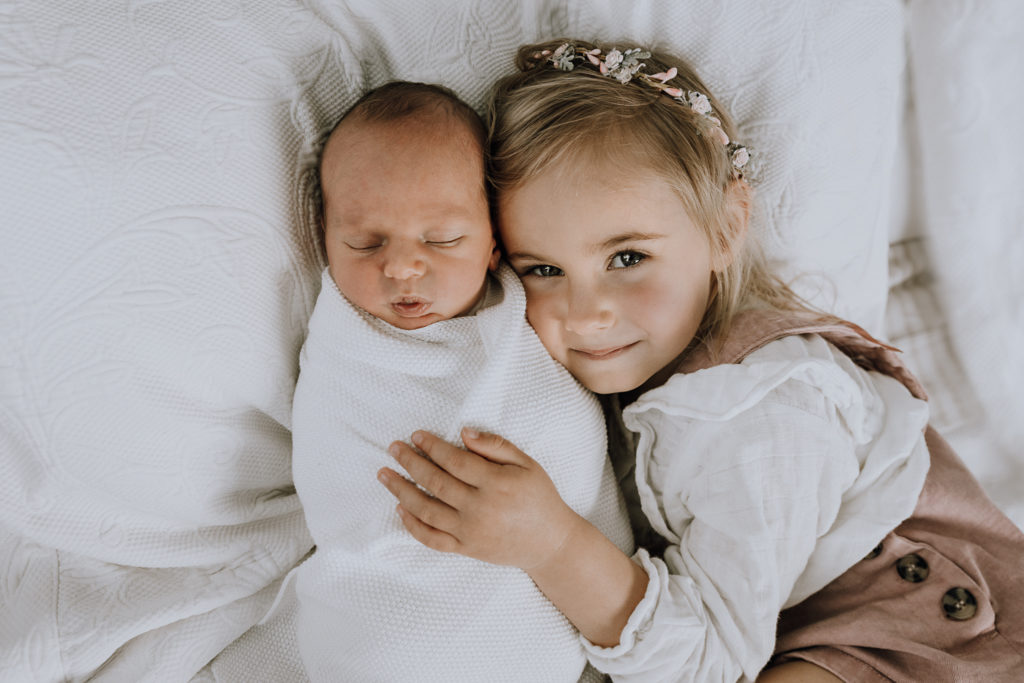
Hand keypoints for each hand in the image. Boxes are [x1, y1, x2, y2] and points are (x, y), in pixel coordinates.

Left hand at [377, 427, 583, 571]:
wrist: (550, 543)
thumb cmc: (539, 498)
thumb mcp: (527, 464)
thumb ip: (496, 446)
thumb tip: (463, 433)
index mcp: (496, 484)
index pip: (454, 461)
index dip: (432, 447)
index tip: (415, 436)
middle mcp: (480, 508)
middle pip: (435, 482)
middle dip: (410, 463)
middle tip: (393, 448)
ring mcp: (470, 532)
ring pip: (427, 510)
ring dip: (402, 490)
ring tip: (385, 475)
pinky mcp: (466, 549)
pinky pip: (432, 539)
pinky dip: (413, 525)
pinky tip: (400, 509)